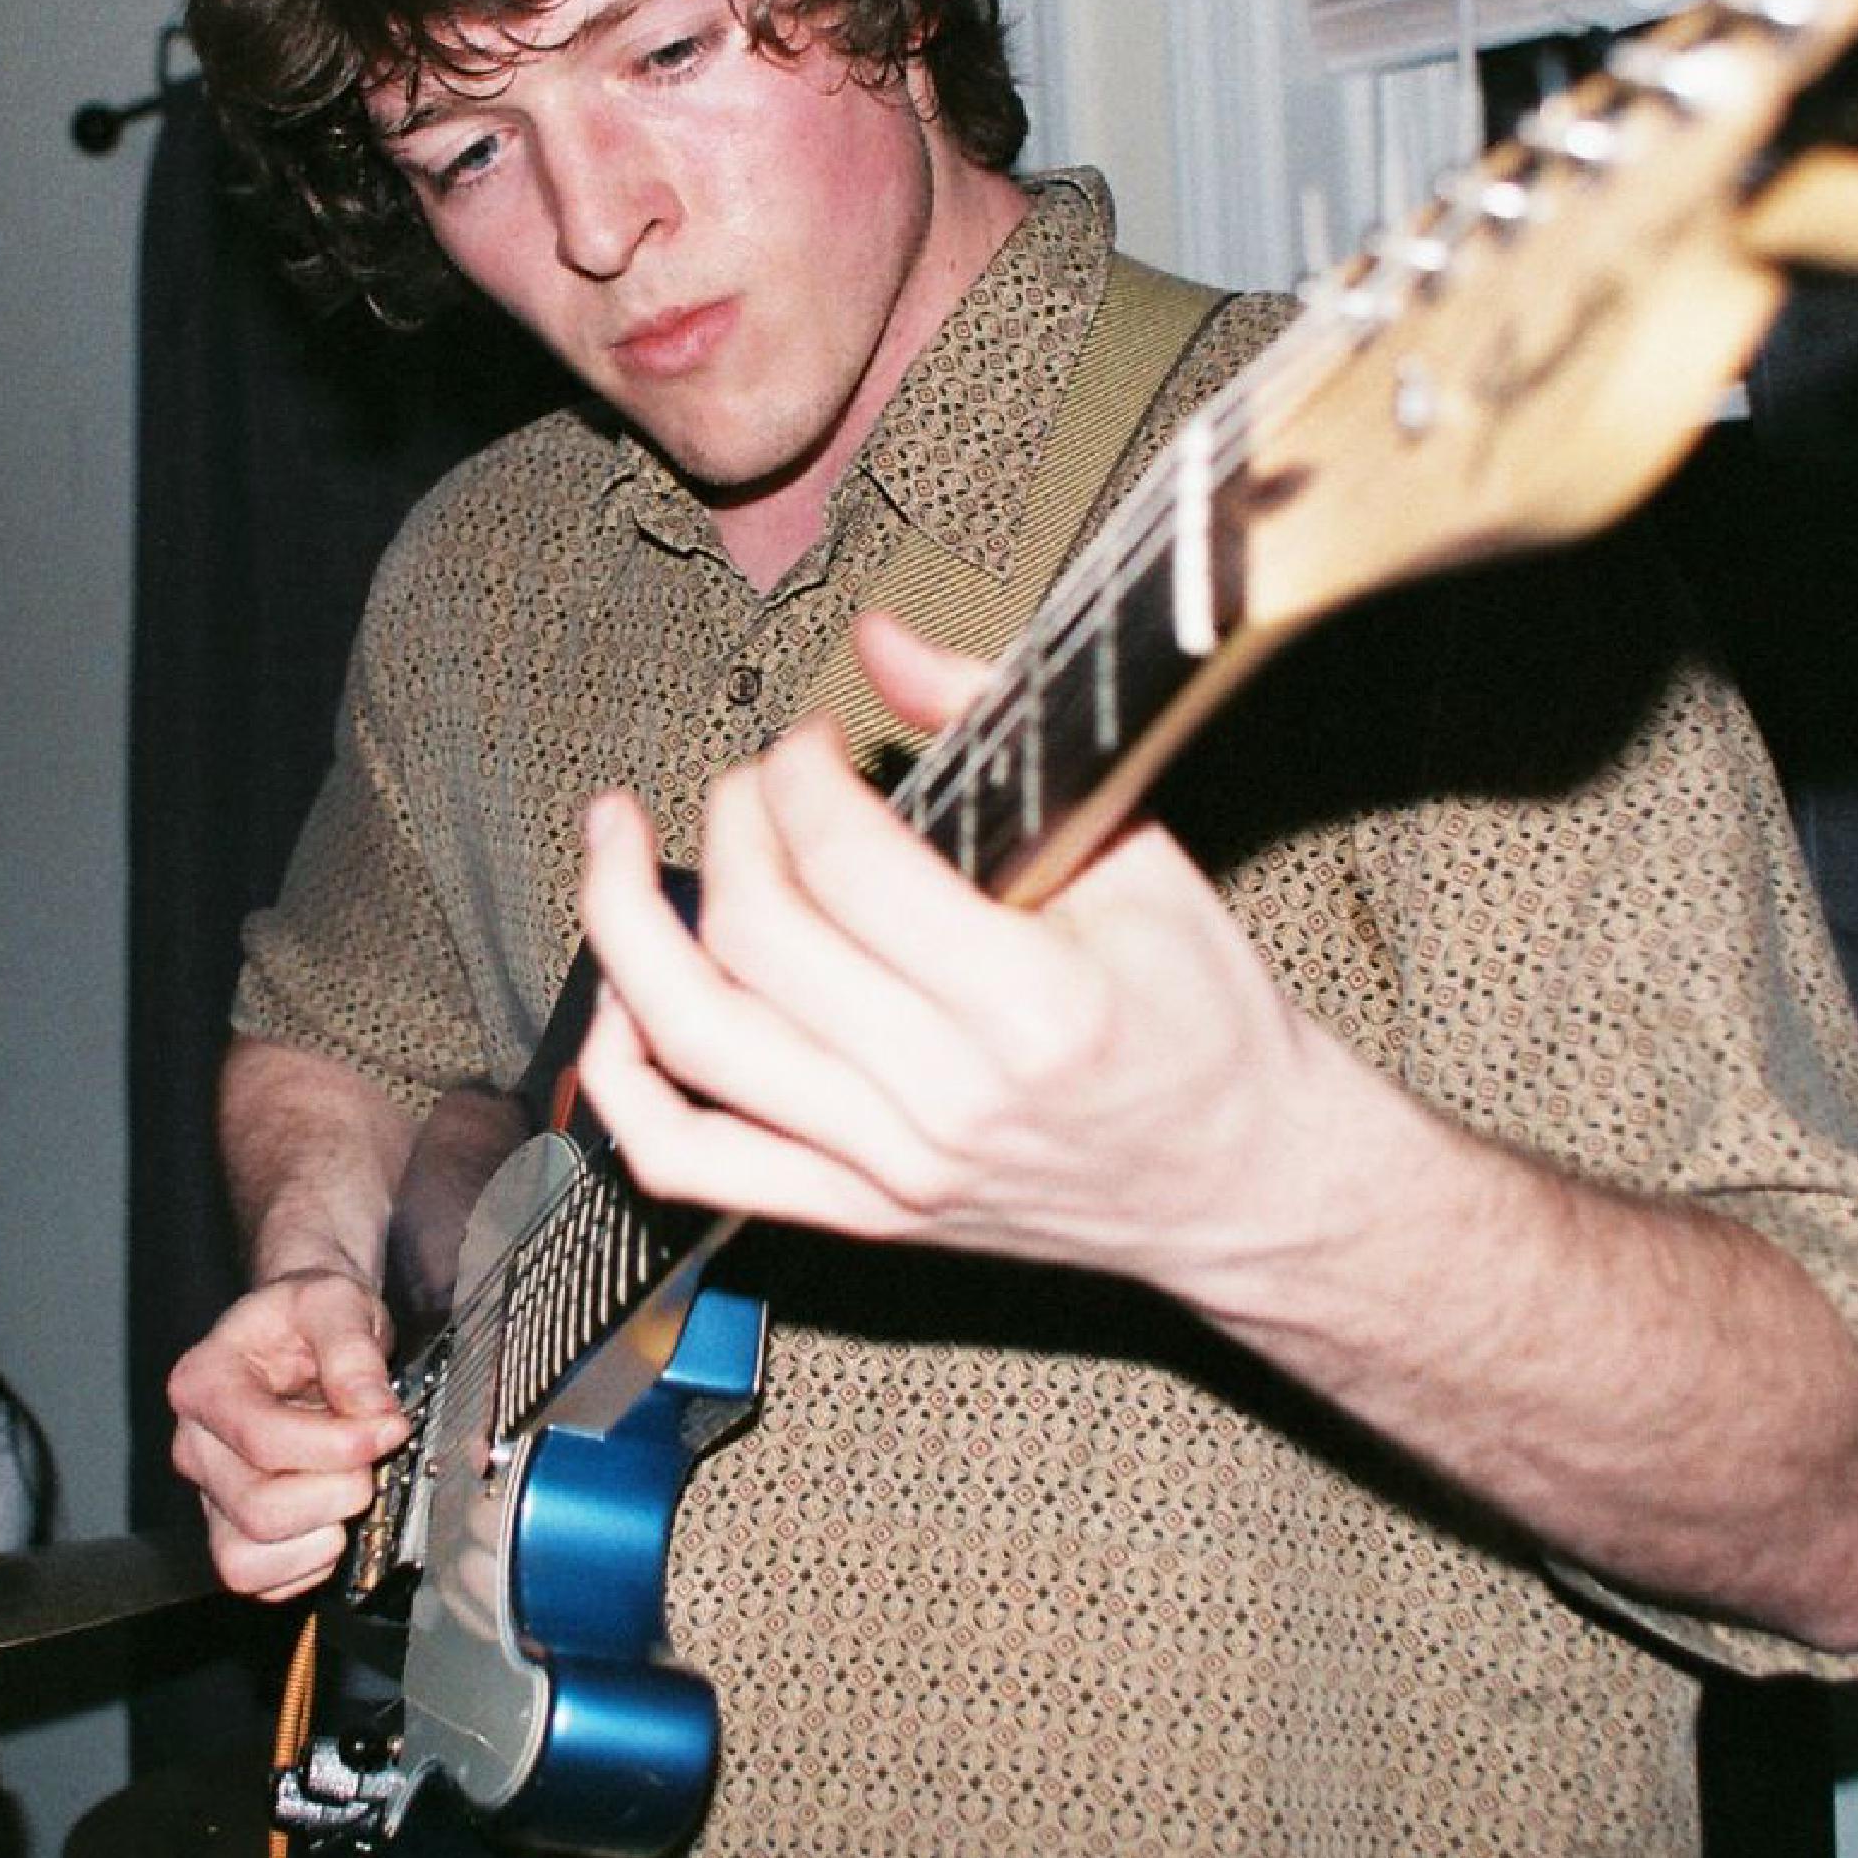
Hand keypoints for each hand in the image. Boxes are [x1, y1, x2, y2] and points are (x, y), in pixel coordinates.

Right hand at [163, 1268, 406, 1600]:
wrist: (303, 1332)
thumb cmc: (309, 1316)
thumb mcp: (336, 1301)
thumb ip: (352, 1351)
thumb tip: (373, 1415)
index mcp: (203, 1382)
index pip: (262, 1440)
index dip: (337, 1446)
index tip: (389, 1427)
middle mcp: (195, 1446)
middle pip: (258, 1509)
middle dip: (336, 1493)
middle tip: (373, 1460)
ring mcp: (210, 1495)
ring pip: (247, 1560)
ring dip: (320, 1536)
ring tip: (350, 1490)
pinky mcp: (232, 1532)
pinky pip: (259, 1581)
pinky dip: (308, 1565)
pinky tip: (334, 1517)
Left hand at [568, 612, 1368, 1297]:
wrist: (1244, 1189)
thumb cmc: (1202, 1020)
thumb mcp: (1137, 853)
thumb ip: (1001, 730)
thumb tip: (881, 639)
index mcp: (1035, 1008)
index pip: (848, 865)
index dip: (799, 775)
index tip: (812, 739)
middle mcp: (948, 1102)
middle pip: (757, 941)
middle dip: (727, 825)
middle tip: (750, 781)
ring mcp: (892, 1173)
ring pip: (694, 1044)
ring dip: (625, 927)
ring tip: (613, 845)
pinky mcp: (857, 1217)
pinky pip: (688, 1159)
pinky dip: (621, 1081)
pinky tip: (615, 1001)